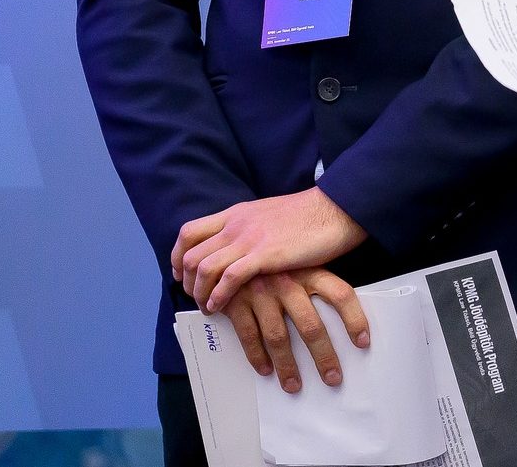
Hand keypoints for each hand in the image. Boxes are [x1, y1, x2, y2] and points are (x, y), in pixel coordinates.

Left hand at [174, 188, 368, 312]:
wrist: (337, 209)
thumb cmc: (310, 216)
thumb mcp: (269, 215)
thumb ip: (249, 227)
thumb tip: (240, 247)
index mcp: (236, 213)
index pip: (189, 232)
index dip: (179, 256)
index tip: (183, 275)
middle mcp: (236, 225)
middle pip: (191, 254)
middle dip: (188, 281)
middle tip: (196, 298)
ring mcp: (249, 239)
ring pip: (204, 268)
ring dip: (199, 292)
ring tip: (207, 307)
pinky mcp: (265, 255)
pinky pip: (228, 278)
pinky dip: (218, 295)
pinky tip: (220, 307)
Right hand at [218, 267, 369, 393]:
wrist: (231, 255)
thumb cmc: (275, 266)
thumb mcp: (301, 266)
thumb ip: (318, 288)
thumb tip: (344, 320)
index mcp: (310, 272)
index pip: (341, 295)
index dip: (355, 319)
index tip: (363, 342)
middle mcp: (287, 283)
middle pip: (311, 325)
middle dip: (323, 356)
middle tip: (332, 378)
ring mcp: (261, 293)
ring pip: (278, 337)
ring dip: (287, 365)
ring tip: (294, 385)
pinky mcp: (237, 303)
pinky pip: (249, 336)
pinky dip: (257, 356)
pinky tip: (266, 370)